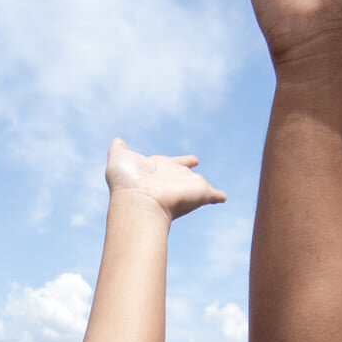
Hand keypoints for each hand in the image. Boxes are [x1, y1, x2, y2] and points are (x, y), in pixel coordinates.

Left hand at [104, 139, 225, 219]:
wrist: (140, 200)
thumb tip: (118, 140)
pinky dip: (219, 196)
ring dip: (204, 186)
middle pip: (182, 172)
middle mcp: (172, 178)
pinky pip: (214, 195)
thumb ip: (118, 149)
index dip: (176, 160)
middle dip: (187, 166)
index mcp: (158, 168)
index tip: (185, 159)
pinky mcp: (200, 194)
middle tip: (194, 161)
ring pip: (198, 185)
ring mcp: (186, 187)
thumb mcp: (119, 158)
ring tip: (209, 189)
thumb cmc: (127, 181)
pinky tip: (223, 198)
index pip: (169, 162)